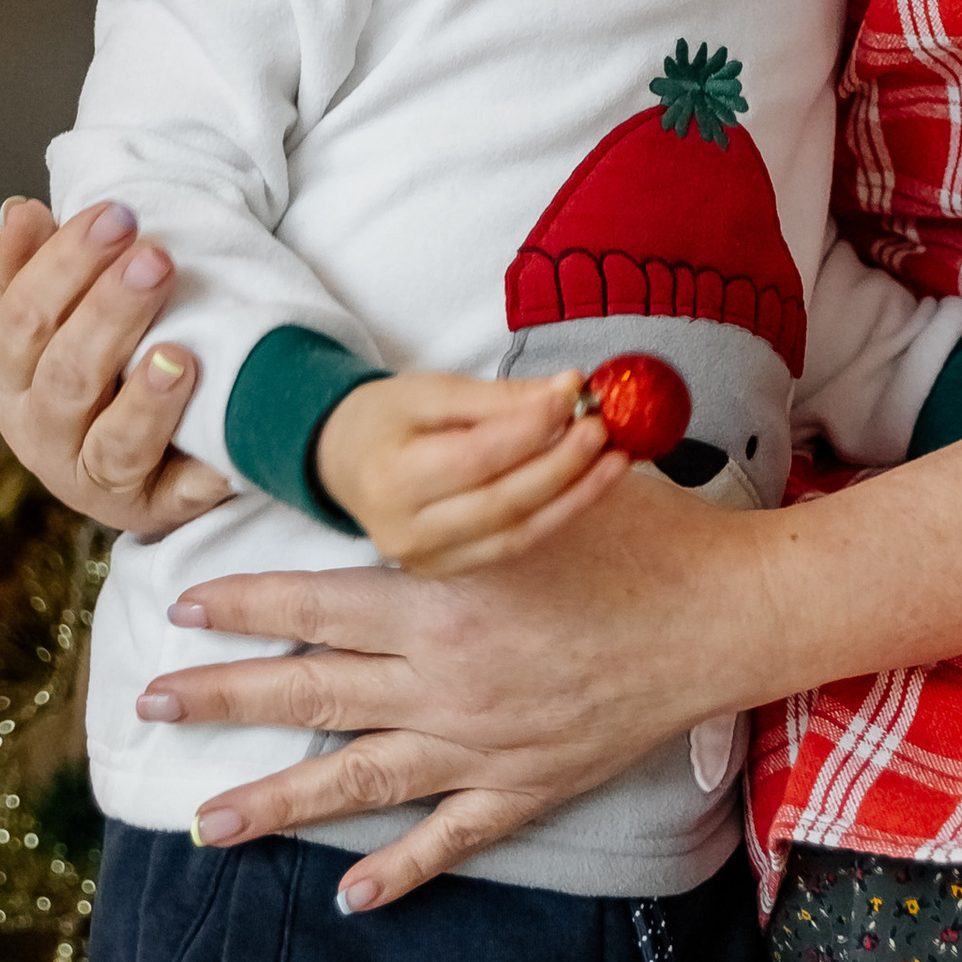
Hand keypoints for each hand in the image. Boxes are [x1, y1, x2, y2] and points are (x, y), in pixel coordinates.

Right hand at [0, 198, 229, 539]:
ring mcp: (90, 480)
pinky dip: (196, 475)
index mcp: (7, 376)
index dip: (65, 265)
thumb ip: (36, 267)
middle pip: (66, 376)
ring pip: (111, 444)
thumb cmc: (98, 365)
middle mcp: (38, 433)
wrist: (140, 456)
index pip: (22, 317)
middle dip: (110, 314)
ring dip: (147, 400)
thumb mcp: (60, 315)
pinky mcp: (147, 510)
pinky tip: (223, 448)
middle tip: (157, 260)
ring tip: (180, 355)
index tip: (116, 214)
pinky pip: (171, 495)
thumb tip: (19, 212)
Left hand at [134, 467, 759, 905]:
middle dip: (222, 699)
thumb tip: (422, 421)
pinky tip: (348, 897)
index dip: (244, 605)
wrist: (728, 614)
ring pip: (357, 781)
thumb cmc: (645, 530)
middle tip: (152, 705)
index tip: (185, 609)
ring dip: (276, 805)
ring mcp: (483, 744)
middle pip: (310, 693)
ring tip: (205, 827)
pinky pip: (449, 839)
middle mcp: (447, 679)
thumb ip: (475, 466)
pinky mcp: (527, 787)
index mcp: (442, 597)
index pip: (314, 603)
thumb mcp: (549, 479)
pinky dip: (399, 872)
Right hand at [313, 368, 627, 568]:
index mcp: (391, 478)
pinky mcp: (451, 572)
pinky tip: (590, 485)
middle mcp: (406, 532)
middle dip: (562, 466)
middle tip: (603, 429)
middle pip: (501, 504)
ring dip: (576, 497)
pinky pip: (516, 548)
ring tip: (616, 459)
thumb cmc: (388, 420)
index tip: (573, 398)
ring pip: (518, 535)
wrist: (346, 463)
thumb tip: (569, 389)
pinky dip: (558, 516)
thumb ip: (498, 396)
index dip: (528, 431)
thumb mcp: (431, 391)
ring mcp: (428, 562)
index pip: (473, 458)